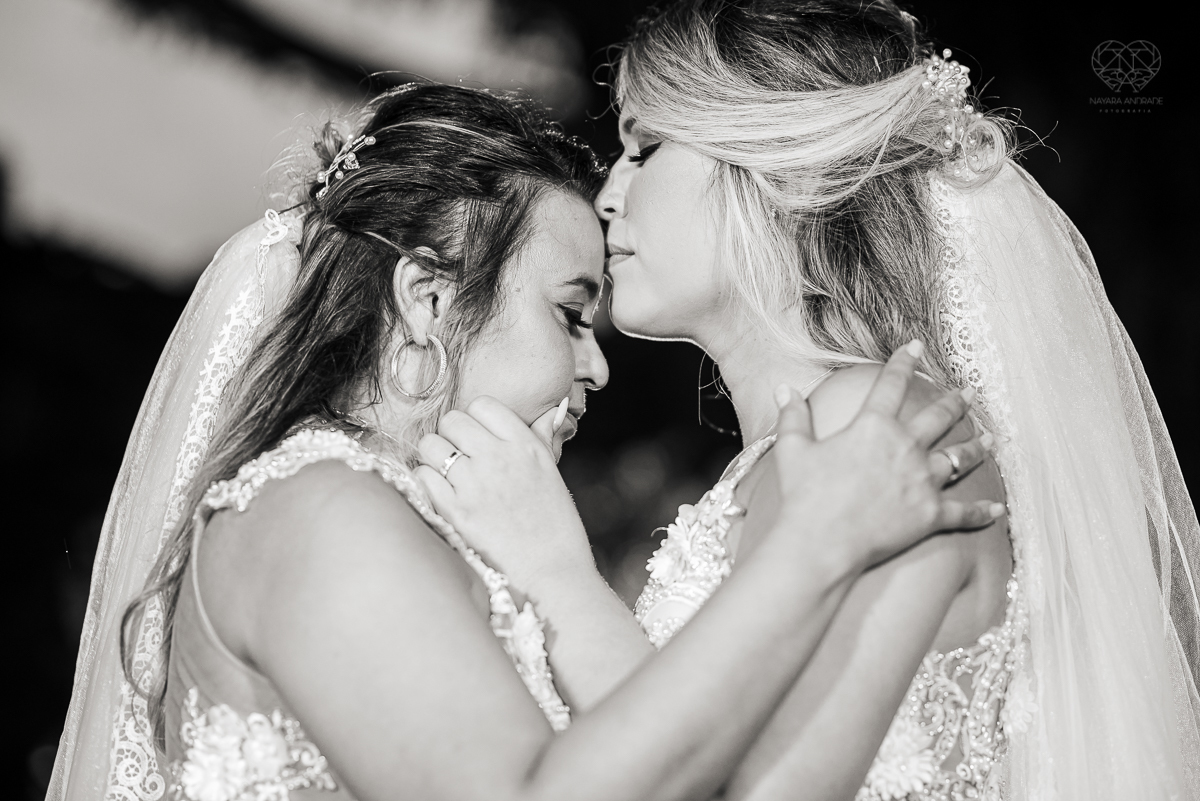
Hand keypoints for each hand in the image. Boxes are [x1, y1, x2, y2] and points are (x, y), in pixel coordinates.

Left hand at [414, 397, 594, 590]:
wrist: (552, 576)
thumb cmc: (555, 526)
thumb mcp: (552, 474)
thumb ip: (542, 438)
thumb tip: (555, 408)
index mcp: (526, 446)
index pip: (483, 405)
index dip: (475, 420)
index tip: (478, 438)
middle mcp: (499, 458)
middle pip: (452, 420)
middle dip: (451, 436)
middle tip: (459, 457)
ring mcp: (475, 484)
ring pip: (431, 445)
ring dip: (434, 457)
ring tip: (447, 475)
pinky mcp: (455, 511)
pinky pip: (422, 476)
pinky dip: (426, 482)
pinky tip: (441, 495)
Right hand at [771, 342, 1001, 570]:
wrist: (821, 542)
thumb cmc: (805, 496)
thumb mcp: (793, 450)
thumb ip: (793, 417)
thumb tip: (784, 390)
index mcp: (873, 427)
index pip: (892, 384)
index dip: (905, 362)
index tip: (916, 346)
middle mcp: (906, 448)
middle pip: (938, 418)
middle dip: (954, 402)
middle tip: (967, 393)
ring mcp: (923, 482)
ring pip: (959, 459)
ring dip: (976, 448)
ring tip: (989, 439)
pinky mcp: (931, 516)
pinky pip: (965, 513)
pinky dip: (984, 512)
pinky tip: (1000, 509)